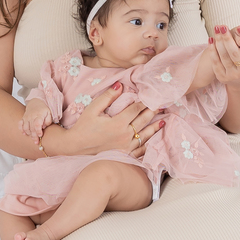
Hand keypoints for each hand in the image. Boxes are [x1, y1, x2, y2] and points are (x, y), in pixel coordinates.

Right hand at [20, 98, 50, 144]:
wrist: (36, 102)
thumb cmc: (43, 110)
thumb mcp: (49, 113)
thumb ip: (48, 120)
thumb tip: (44, 126)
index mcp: (39, 115)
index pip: (37, 124)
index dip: (38, 131)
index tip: (40, 135)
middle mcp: (31, 116)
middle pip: (31, 128)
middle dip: (34, 136)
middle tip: (36, 142)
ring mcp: (26, 117)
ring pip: (25, 127)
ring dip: (29, 134)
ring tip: (33, 138)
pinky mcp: (23, 118)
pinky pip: (20, 124)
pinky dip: (21, 129)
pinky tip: (24, 133)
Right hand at [47, 85, 161, 159]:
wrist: (76, 147)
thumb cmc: (83, 127)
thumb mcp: (93, 109)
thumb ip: (107, 97)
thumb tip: (120, 85)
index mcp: (118, 123)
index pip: (136, 110)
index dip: (145, 102)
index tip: (152, 96)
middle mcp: (125, 135)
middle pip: (143, 121)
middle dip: (153, 112)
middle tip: (162, 105)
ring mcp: (126, 147)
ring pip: (145, 136)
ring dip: (155, 128)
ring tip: (163, 121)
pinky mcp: (124, 155)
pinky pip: (140, 150)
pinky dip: (148, 144)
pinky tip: (152, 140)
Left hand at [209, 22, 239, 87]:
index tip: (239, 27)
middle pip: (235, 52)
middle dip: (227, 38)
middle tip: (222, 26)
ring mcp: (234, 75)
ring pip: (224, 56)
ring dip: (218, 41)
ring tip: (216, 29)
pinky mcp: (223, 78)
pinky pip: (216, 62)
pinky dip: (212, 50)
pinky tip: (210, 39)